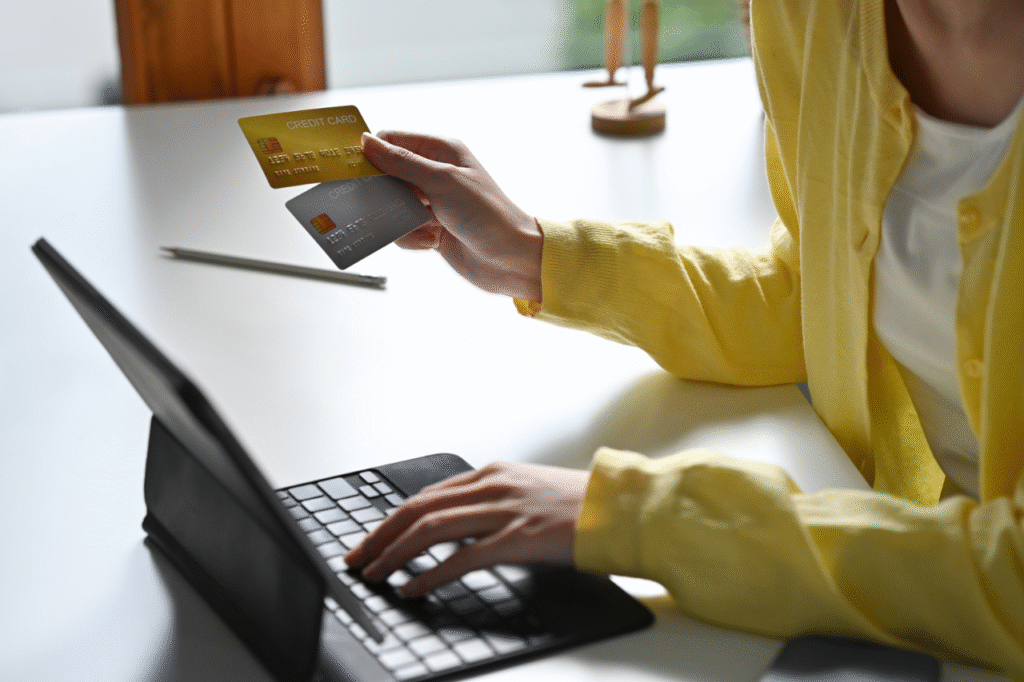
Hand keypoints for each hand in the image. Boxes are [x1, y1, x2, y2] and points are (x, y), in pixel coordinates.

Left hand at [345, 462, 587, 595]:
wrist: (618, 508)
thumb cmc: (578, 505)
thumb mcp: (527, 492)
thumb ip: (491, 504)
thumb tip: (456, 528)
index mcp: (492, 473)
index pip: (427, 495)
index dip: (392, 519)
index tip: (371, 538)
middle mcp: (491, 486)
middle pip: (418, 508)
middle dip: (380, 535)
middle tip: (356, 558)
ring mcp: (503, 510)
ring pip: (430, 529)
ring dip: (394, 554)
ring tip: (374, 574)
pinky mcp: (516, 538)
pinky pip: (461, 558)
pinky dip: (430, 573)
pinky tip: (413, 587)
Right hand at [360, 131, 542, 301]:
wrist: (512, 260)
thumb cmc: (488, 215)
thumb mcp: (441, 181)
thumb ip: (401, 163)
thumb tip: (367, 143)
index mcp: (441, 151)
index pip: (392, 141)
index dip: (371, 154)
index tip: (352, 170)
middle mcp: (436, 174)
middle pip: (388, 175)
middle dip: (383, 194)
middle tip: (384, 205)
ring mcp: (434, 202)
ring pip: (393, 206)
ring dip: (400, 220)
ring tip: (422, 227)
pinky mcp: (433, 229)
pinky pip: (403, 230)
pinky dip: (412, 238)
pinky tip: (431, 242)